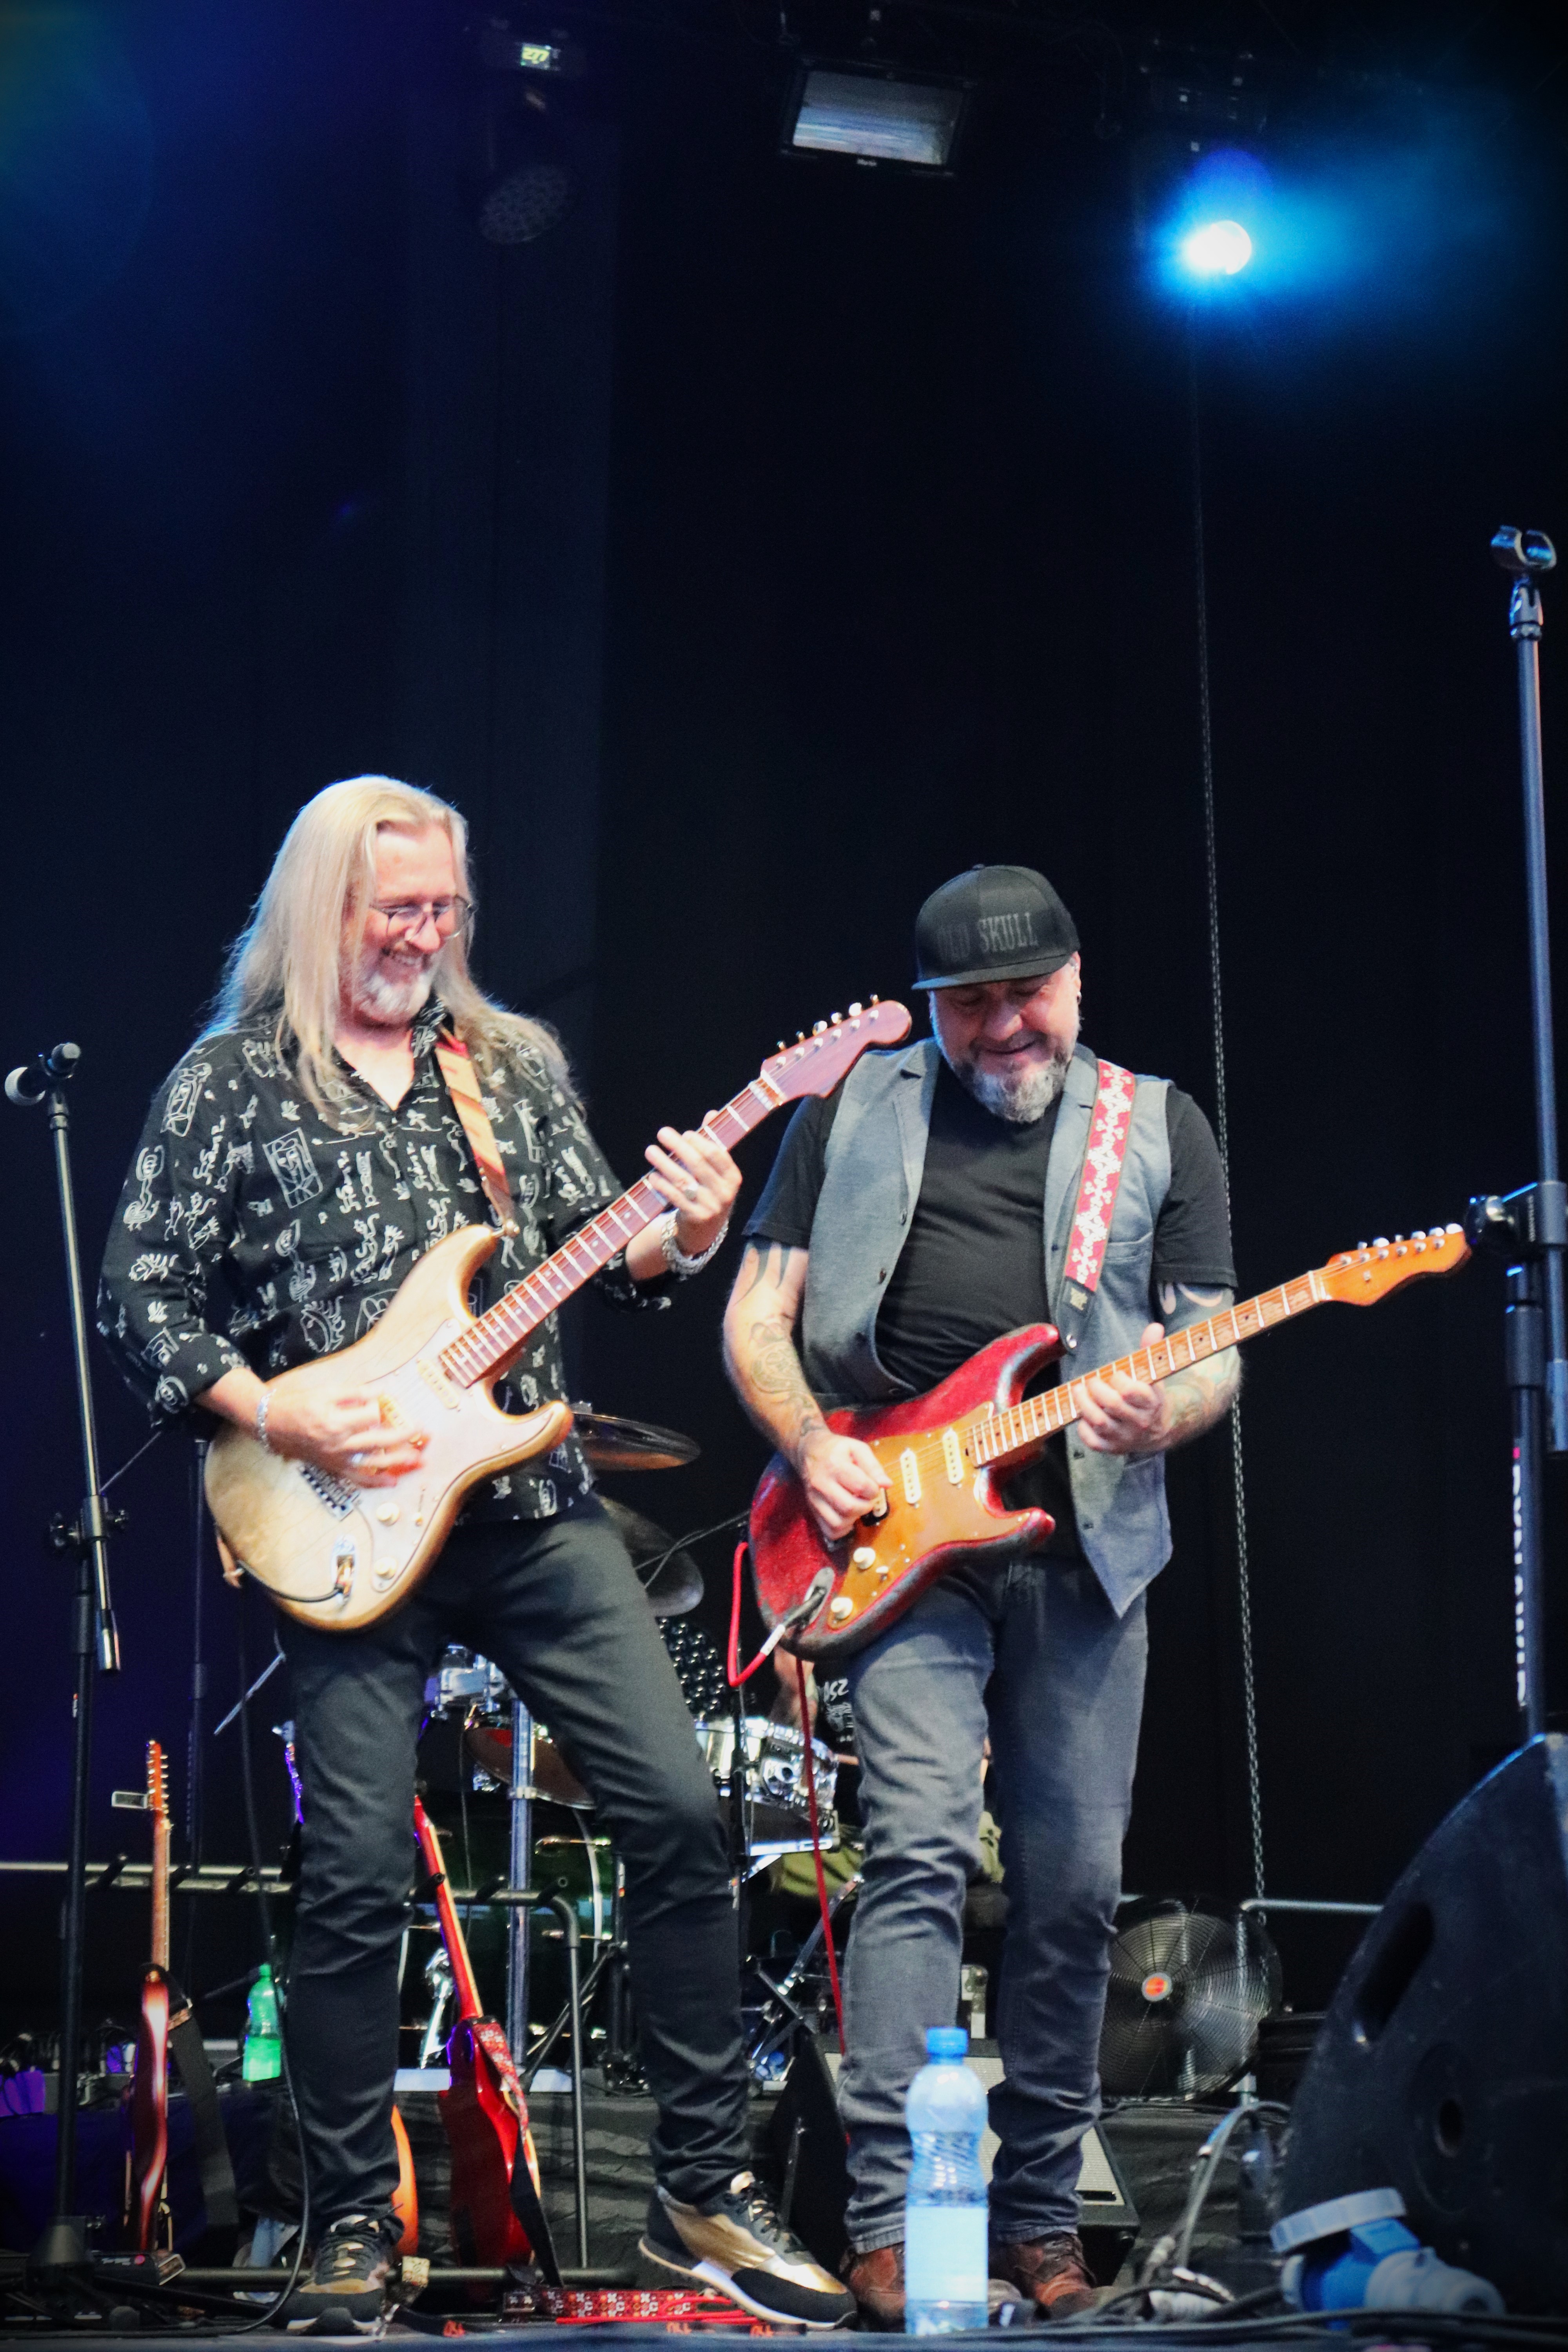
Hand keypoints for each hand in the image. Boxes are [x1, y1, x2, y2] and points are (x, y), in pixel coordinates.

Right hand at [262, 1379, 427, 1488]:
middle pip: (379, 1441)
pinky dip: (376, 1482)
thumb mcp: (326, 1391)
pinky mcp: (332, 1468)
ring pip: (372, 1464)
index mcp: (335, 1420)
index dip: (384, 1408)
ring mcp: (335, 1459)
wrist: (271, 1423)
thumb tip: (382, 1394)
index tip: (389, 1403)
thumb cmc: (298, 1403)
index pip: (372, 1416)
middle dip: (405, 1437)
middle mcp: (337, 1443)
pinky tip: (393, 1480)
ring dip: (398, 1462)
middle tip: (425, 1433)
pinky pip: (357, 1479)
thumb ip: (355, 1393)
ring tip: (419, 1460)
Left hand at [645, 1120, 741, 1258]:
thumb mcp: (716, 1172)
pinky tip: (652, 1175)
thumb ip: (713, 1143)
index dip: (700, 1142)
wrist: (705, 1232)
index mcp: (733, 1178)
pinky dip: (662, 1185)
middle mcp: (725, 1193)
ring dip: (664, 1163)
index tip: (685, 1133)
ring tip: (650, 1150)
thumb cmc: (709, 1192)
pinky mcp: (694, 1218)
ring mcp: (710, 1207)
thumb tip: (712, 1113)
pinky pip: (675, 1198)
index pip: (717, 1154)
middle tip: (662, 1133)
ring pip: (684, 1180)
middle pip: (698, 1164)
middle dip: (678, 1146)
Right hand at [796, 1428, 889, 1541]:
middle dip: (866, 1506)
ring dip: (854, 1518)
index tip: (873, 1486)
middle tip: (866, 1498)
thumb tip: (886, 1484)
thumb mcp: (857, 1448)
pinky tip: (847, 1516)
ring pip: (838, 1523)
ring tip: (857, 1505)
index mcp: (834, 1465)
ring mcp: (815, 1499)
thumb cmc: (836, 1449)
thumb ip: (873, 1466)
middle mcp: (821, 1483)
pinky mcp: (812, 1509)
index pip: (860, 1486)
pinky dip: (842, 1529)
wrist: (809, 1451)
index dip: (873, 1489)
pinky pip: (829, 1530)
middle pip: (849, 1507)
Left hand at [1077, 1322, 1172, 1455]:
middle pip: (1111, 1404)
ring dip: (1084, 1404)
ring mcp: (1125, 1437)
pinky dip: (1082, 1428)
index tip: (1114, 1374)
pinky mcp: (1112, 1448)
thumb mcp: (1154, 1374)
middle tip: (1090, 1380)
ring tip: (1079, 1391)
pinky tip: (1082, 1415)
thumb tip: (1155, 1327)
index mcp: (1151, 1402)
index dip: (1118, 1379)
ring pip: (1099, 1422)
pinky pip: (1092, 1441)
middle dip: (1096, 1388)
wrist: (1158, 1430)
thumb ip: (1151, 1350)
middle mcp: (1139, 1422)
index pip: (1131, 1391)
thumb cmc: (1149, 1396)